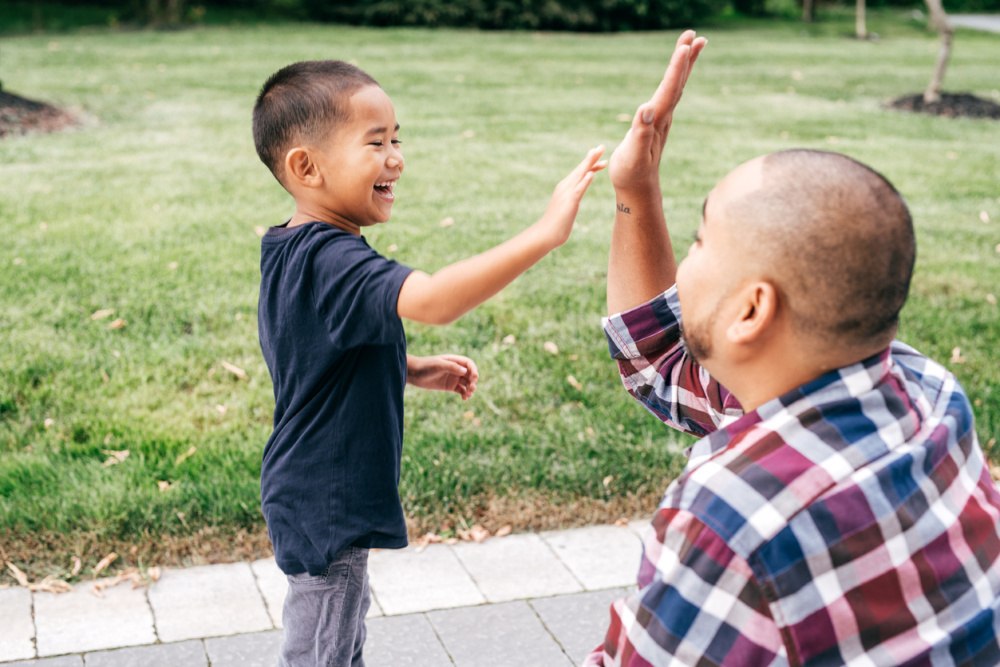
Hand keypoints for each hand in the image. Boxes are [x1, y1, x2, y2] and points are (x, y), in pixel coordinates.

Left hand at [407, 354, 478, 399]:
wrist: (414, 374)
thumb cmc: (426, 366)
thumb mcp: (438, 365)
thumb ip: (452, 367)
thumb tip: (465, 371)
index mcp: (454, 361)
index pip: (469, 364)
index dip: (474, 370)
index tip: (474, 378)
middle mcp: (455, 369)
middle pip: (470, 375)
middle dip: (473, 382)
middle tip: (471, 389)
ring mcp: (453, 378)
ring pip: (467, 384)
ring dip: (470, 389)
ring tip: (468, 395)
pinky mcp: (449, 387)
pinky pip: (461, 390)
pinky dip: (464, 394)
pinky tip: (464, 398)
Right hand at [537, 145, 606, 247]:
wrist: (545, 234)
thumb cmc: (556, 224)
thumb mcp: (567, 209)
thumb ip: (571, 201)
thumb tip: (574, 200)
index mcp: (565, 188)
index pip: (580, 172)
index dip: (590, 163)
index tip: (599, 155)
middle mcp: (565, 187)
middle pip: (580, 169)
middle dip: (591, 158)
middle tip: (601, 146)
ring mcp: (566, 194)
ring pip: (580, 175)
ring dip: (589, 164)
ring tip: (597, 153)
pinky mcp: (569, 203)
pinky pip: (578, 190)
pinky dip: (584, 181)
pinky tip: (591, 174)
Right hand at [608, 31, 705, 193]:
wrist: (639, 189)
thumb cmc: (632, 174)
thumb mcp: (634, 155)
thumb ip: (641, 133)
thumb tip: (647, 110)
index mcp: (658, 121)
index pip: (670, 89)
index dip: (677, 67)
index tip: (685, 45)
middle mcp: (664, 117)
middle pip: (678, 82)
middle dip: (686, 59)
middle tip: (694, 35)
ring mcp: (662, 120)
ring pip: (676, 87)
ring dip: (684, 65)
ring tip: (692, 45)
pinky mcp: (657, 123)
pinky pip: (669, 95)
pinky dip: (674, 79)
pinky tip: (675, 76)